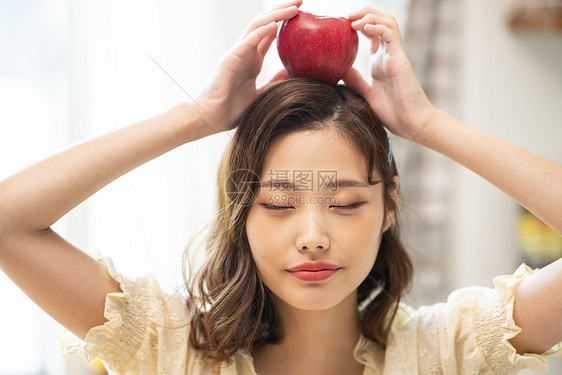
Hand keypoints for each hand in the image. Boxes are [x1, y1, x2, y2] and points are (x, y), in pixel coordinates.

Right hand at [195, 1, 301, 134]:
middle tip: (300, 1)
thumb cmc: (231, 110)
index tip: (301, 14)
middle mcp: (245, 53)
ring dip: (276, 15)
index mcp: (251, 60)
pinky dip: (262, 32)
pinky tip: (276, 24)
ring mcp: (237, 54)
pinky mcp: (230, 59)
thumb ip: (274, 82)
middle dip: (282, 11)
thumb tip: (291, 74)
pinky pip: (248, 42)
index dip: (283, 22)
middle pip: (265, 24)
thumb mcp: (261, 94)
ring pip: (257, 27)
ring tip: (294, 7)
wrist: (211, 119)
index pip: (269, 34)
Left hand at [343, 7, 435, 141]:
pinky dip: (377, 26)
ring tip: (353, 19)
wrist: (411, 124)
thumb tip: (339, 70)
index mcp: (380, 61)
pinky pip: (390, 34)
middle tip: (346, 16)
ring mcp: (396, 55)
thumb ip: (355, 81)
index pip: (371, 33)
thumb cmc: (393, 113)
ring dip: (370, 16)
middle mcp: (388, 55)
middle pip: (380, 22)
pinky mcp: (400, 59)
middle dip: (364, 14)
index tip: (341, 25)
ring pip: (387, 23)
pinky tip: (364, 27)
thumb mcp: (366, 94)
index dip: (358, 24)